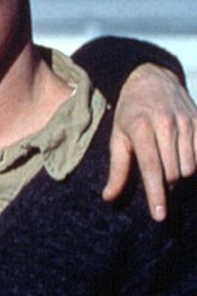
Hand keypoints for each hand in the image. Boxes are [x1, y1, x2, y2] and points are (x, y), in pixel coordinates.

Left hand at [104, 63, 196, 220]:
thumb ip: (116, 169)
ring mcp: (186, 121)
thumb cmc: (129, 113)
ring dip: (179, 173)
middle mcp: (165, 123)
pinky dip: (193, 163)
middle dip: (165, 183)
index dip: (156, 194)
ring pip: (190, 167)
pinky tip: (181, 158)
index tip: (159, 216)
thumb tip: (108, 197)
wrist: (150, 80)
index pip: (151, 167)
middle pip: (172, 171)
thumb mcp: (117, 137)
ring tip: (166, 162)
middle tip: (156, 177)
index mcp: (140, 127)